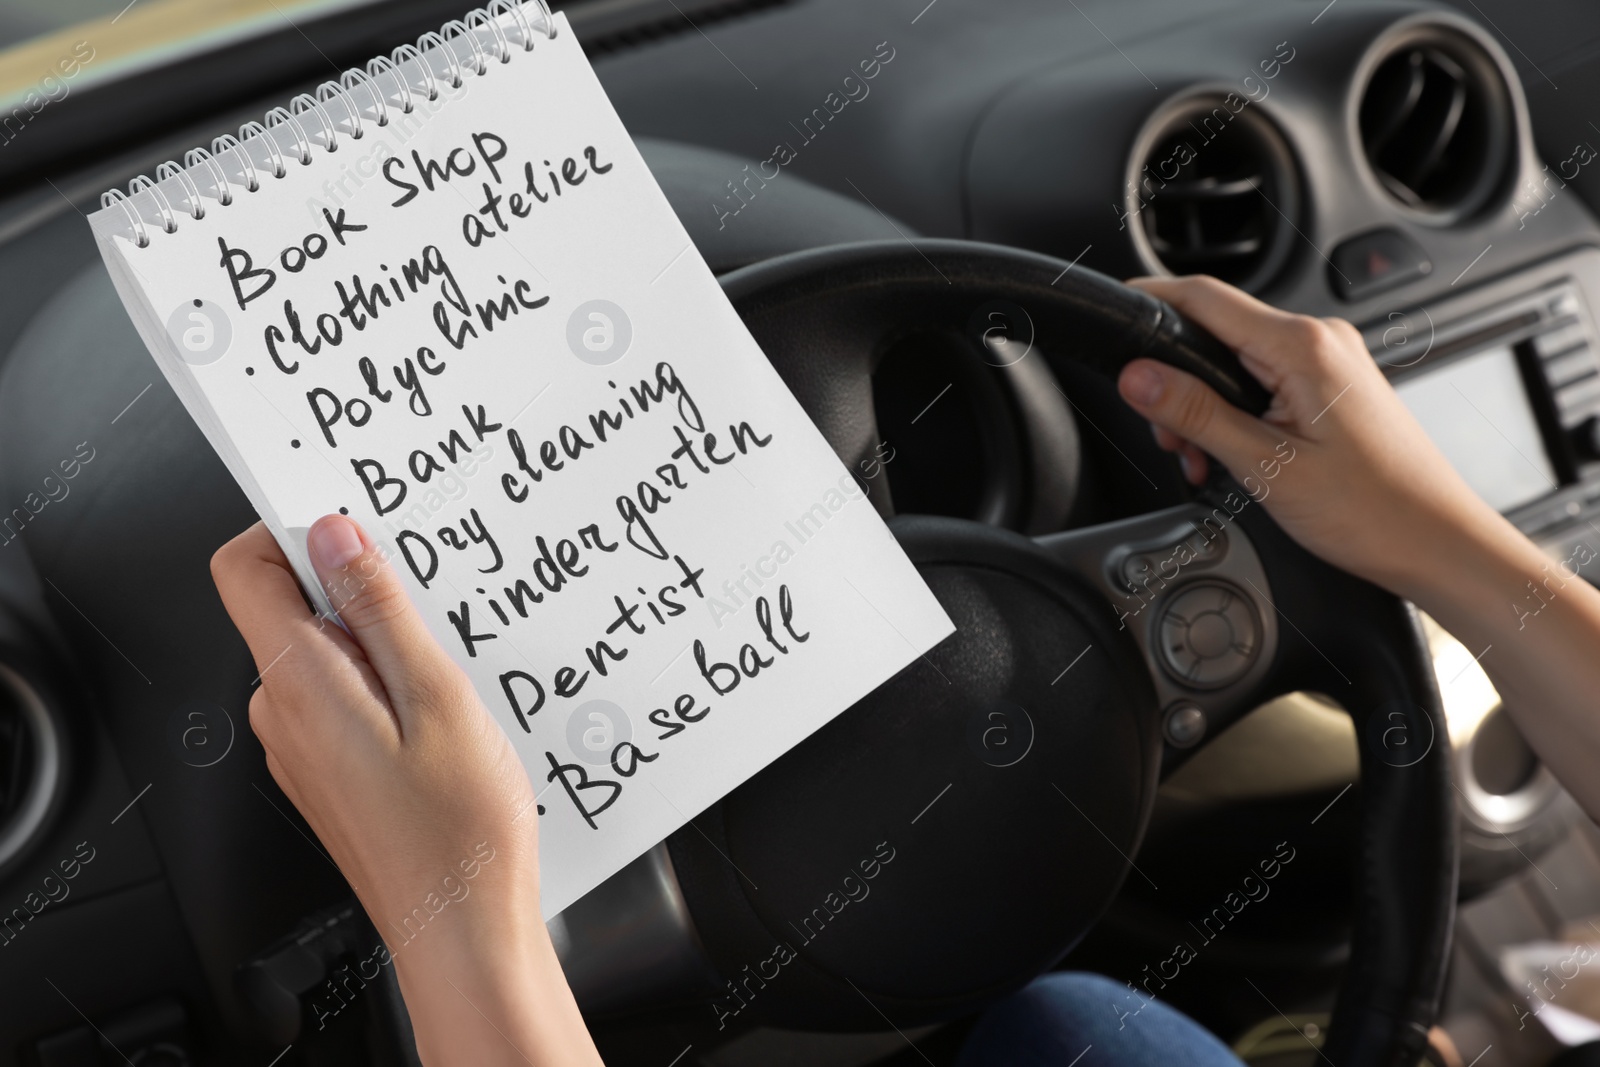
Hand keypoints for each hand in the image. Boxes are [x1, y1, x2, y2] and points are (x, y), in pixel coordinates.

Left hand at [211, 516, 600, 1065]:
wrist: (462, 926)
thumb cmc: (458, 832)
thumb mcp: (438, 695)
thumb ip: (380, 608)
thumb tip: (334, 535)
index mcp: (300, 685)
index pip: (242, 568)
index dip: (289, 530)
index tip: (354, 523)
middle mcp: (283, 712)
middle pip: (292, 603)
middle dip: (360, 587)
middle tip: (434, 605)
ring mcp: (301, 745)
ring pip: (326, 651)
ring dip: (383, 641)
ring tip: (449, 673)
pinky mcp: (327, 769)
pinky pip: (342, 695)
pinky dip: (387, 683)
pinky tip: (442, 712)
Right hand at [1115, 275, 1599, 823]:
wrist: (1436, 543)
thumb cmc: (1372, 511)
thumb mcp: (1264, 464)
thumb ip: (1194, 414)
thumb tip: (1138, 376)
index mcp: (1303, 346)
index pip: (1203, 297)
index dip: (1149, 301)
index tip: (1113, 313)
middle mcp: (1320, 341)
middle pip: (1214, 333)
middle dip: (1176, 383)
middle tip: (1168, 439)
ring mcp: (1329, 362)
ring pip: (1235, 362)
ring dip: (1203, 408)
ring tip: (1205, 461)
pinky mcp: (1331, 386)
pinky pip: (1263, 381)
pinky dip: (1234, 415)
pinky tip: (1232, 458)